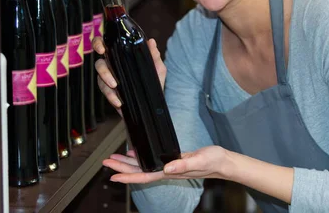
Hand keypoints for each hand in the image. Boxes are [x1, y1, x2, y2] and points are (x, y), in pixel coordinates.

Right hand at [92, 37, 166, 116]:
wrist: (152, 103)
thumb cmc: (154, 82)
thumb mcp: (157, 68)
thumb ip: (154, 56)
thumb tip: (151, 42)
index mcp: (122, 56)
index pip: (107, 45)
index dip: (99, 44)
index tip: (102, 49)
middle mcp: (113, 65)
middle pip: (99, 62)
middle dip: (101, 66)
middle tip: (107, 70)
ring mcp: (110, 78)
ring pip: (100, 77)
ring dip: (106, 80)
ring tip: (115, 86)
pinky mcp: (109, 91)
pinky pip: (105, 91)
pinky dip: (110, 95)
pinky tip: (118, 101)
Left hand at [103, 146, 230, 183]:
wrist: (222, 161)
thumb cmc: (213, 161)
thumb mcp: (199, 160)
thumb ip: (183, 164)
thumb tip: (166, 168)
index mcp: (171, 171)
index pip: (145, 176)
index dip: (127, 177)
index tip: (112, 176)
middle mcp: (167, 170)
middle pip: (139, 171)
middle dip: (121, 168)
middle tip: (105, 163)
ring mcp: (169, 166)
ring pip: (143, 165)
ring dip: (127, 162)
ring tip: (114, 159)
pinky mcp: (172, 159)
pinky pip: (152, 160)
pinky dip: (140, 157)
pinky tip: (134, 153)